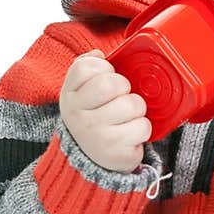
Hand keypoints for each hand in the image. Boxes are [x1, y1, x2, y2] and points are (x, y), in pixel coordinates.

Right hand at [59, 51, 151, 173]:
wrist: (90, 159)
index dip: (104, 68)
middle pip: (113, 83)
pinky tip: (129, 134)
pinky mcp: (115, 152)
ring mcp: (96, 136)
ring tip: (126, 117)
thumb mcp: (80, 92)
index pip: (87, 67)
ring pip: (133, 104)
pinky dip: (142, 129)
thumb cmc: (92, 117)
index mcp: (70, 96)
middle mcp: (78, 116)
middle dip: (125, 88)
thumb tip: (98, 54)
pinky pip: (143, 127)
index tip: (106, 79)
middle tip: (121, 98)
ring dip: (137, 109)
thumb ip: (87, 67)